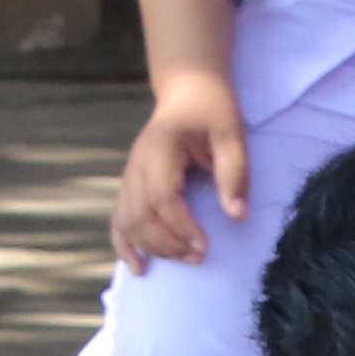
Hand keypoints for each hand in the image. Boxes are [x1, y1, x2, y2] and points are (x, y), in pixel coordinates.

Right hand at [114, 71, 250, 268]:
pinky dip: (125, 245)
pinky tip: (139, 267)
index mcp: (160, 148)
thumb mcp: (232, 133)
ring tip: (183, 259)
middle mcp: (137, 164)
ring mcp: (130, 175)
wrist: (188, 88)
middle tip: (199, 256)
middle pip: (140, 215)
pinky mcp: (130, 184)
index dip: (180, 226)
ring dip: (152, 246)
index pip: (162, 197)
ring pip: (126, 221)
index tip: (204, 245)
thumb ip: (234, 172)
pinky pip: (118, 219)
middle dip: (168, 243)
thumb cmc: (212, 109)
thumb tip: (236, 214)